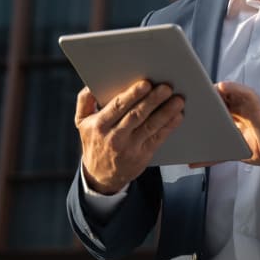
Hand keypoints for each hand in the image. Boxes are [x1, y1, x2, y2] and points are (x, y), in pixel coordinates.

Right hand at [74, 80, 184, 194]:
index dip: (132, 95)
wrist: (100, 175)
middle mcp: (113, 137)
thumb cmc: (95, 140)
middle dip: (152, 100)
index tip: (146, 83)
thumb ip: (85, 101)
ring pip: (150, 126)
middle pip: (136, 115)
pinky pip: (157, 138)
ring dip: (166, 112)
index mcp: (99, 125)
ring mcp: (129, 147)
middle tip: (167, 87)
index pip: (117, 107)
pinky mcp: (142, 155)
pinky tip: (177, 116)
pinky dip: (169, 126)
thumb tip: (92, 84)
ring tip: (178, 100)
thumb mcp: (82, 122)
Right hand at [192, 82, 259, 168]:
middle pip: (215, 110)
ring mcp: (235, 132)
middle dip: (200, 110)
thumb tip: (224, 85)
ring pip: (213, 129)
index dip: (209, 91)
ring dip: (200, 132)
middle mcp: (237, 116)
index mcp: (243, 105)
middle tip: (183, 113)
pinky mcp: (234, 147)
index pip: (222, 92)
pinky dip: (206, 156)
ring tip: (184, 133)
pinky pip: (217, 150)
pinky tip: (194, 160)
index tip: (194, 92)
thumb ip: (247, 101)